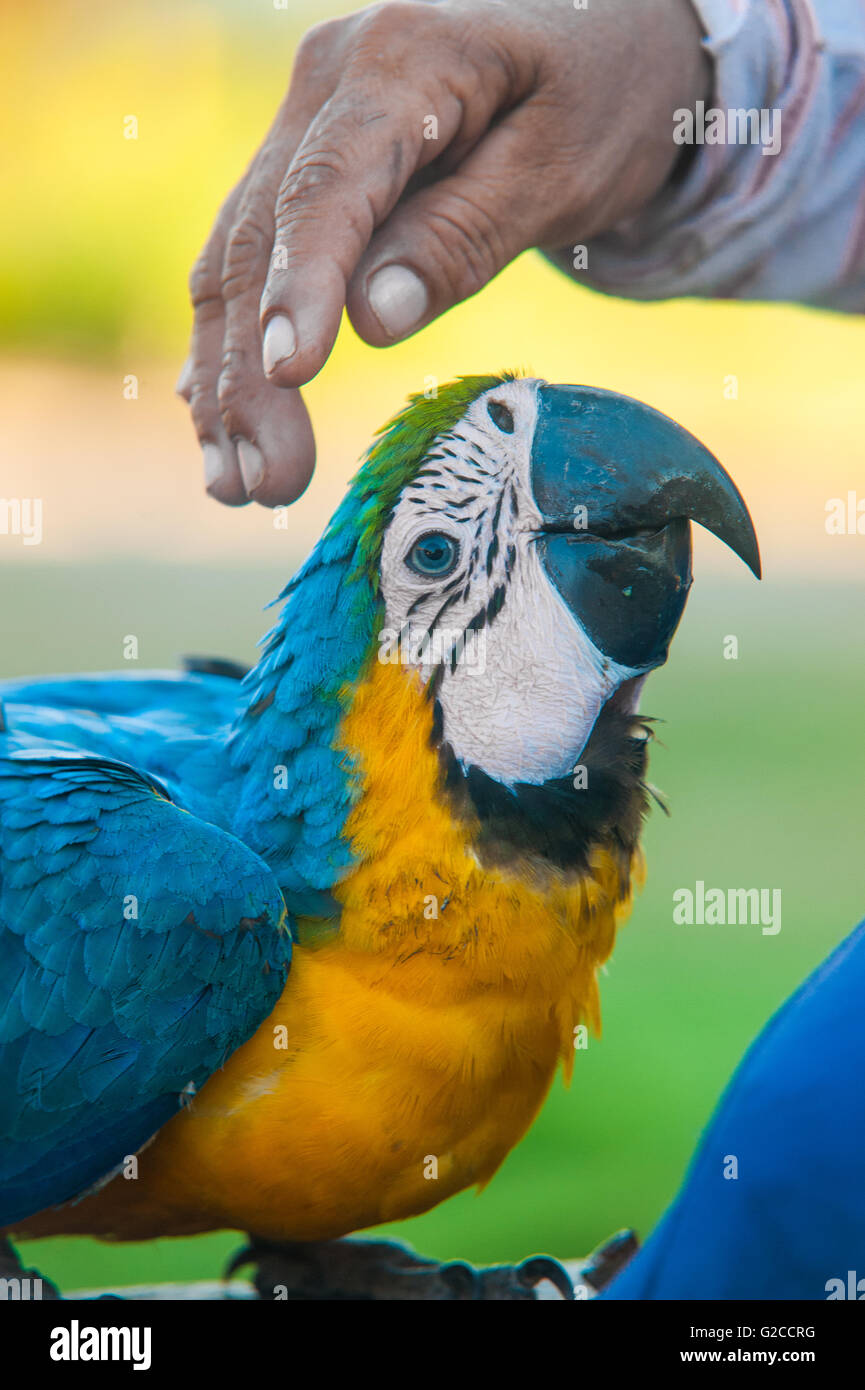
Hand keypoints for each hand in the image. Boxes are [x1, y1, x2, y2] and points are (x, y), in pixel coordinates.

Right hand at [179, 0, 706, 506]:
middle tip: (267, 485)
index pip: (328, 185)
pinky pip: (249, 259)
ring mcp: (304, 122)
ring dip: (227, 379)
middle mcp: (328, 81)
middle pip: (260, 235)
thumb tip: (374, 320)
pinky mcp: (302, 168)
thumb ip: (468, 235)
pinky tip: (222, 424)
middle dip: (253, 372)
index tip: (289, 376)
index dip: (299, 286)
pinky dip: (233, 346)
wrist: (600, 35)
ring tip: (236, 485)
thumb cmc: (600, 94)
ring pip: (233, 257)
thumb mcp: (561, 166)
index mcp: (402, 57)